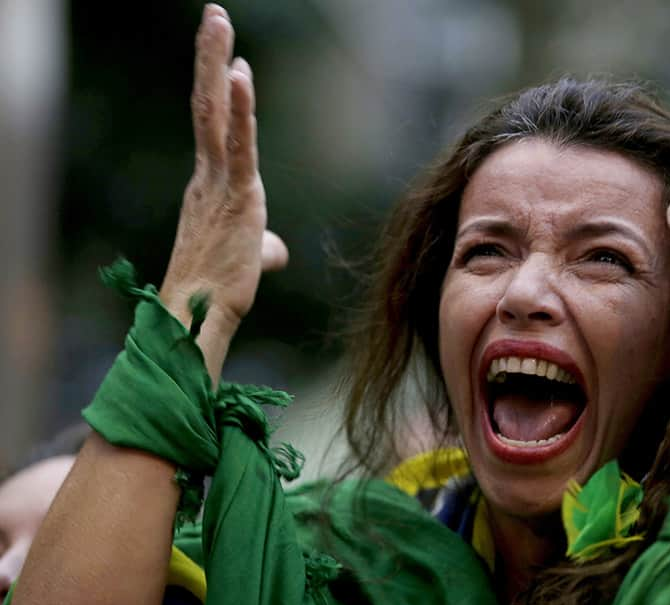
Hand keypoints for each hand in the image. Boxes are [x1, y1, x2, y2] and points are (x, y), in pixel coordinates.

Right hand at [160, 4, 287, 379]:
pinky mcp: (236, 194)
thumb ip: (261, 245)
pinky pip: (237, 143)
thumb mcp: (247, 257)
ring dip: (215, 63)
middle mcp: (209, 175)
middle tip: (215, 16)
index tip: (232, 61)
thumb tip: (273, 251)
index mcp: (212, 185)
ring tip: (217, 21)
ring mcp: (218, 182)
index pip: (217, 127)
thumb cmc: (220, 291)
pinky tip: (242, 74)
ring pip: (214, 111)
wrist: (202, 315)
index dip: (223, 91)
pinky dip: (240, 108)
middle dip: (210, 58)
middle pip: (207, 104)